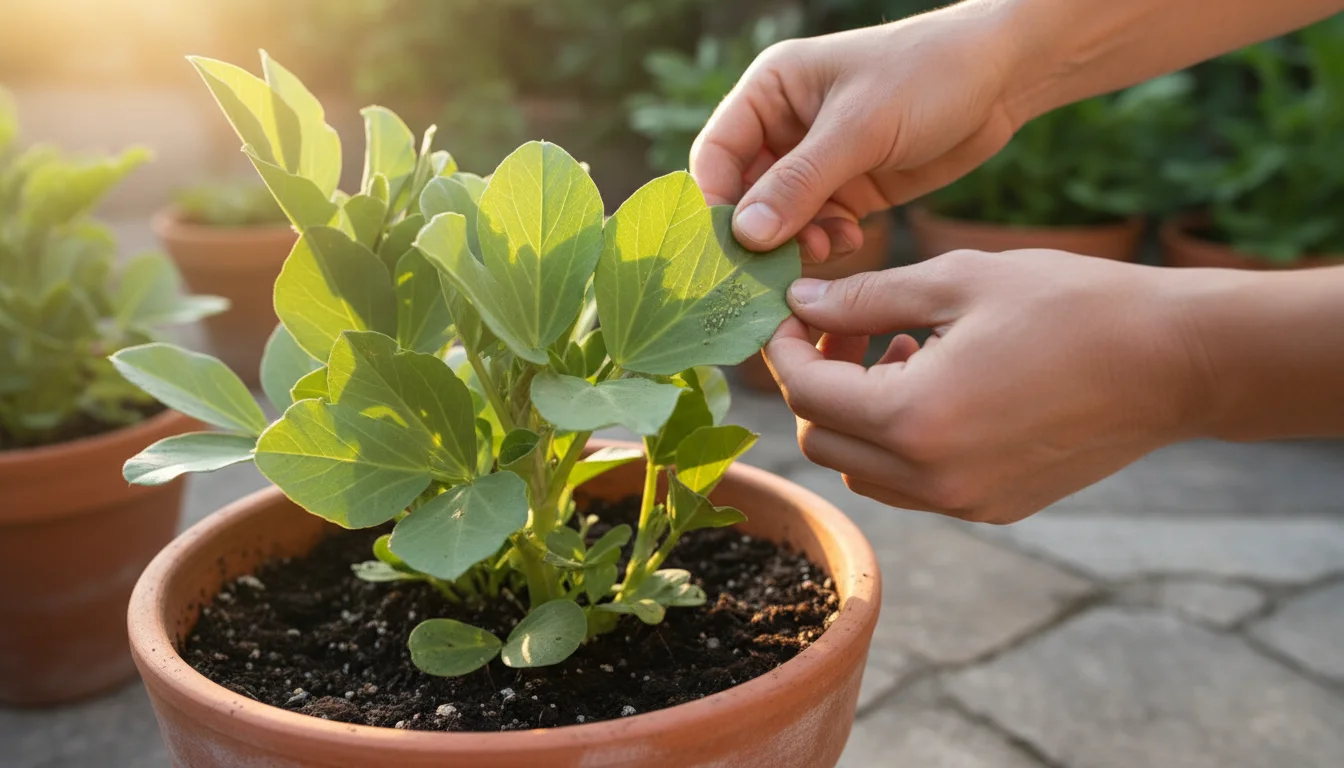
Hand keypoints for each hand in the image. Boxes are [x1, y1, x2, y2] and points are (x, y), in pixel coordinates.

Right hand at [690, 4, 1024, 261]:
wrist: (1002, 77)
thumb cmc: (927, 75)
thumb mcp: (860, 127)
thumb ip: (800, 183)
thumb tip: (745, 235)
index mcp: (770, 91)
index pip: (716, 155)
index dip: (713, 202)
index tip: (727, 247)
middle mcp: (783, 127)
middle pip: (743, 195)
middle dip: (757, 233)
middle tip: (771, 270)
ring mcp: (816, 162)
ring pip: (780, 220)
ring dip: (795, 243)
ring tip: (823, 248)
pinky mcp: (849, 190)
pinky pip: (818, 229)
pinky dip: (826, 243)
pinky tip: (851, 240)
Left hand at [764, 250, 1210, 523]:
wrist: (1175, 362)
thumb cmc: (1071, 305)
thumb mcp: (958, 282)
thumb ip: (866, 298)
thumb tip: (801, 303)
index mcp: (915, 419)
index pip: (806, 397)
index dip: (785, 351)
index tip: (791, 313)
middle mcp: (933, 478)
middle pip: (823, 442)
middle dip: (816, 383)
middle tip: (844, 327)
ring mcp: (965, 501)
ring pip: (863, 471)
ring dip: (857, 415)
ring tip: (899, 349)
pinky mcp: (995, 507)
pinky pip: (913, 485)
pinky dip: (900, 441)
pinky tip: (937, 383)